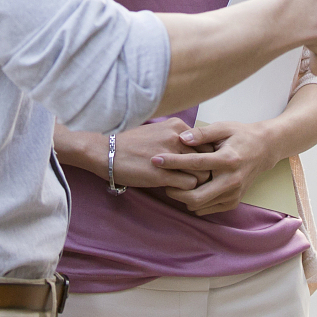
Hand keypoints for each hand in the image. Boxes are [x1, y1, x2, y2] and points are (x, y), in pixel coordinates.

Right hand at [56, 119, 199, 191]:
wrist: (106, 153)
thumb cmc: (132, 145)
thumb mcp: (159, 132)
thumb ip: (179, 139)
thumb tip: (199, 151)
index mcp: (178, 126)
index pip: (208, 143)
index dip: (207, 157)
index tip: (200, 166)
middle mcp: (177, 137)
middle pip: (209, 158)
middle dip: (205, 170)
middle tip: (196, 179)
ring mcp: (170, 155)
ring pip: (203, 173)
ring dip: (197, 182)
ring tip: (185, 185)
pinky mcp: (162, 174)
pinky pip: (189, 184)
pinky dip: (186, 190)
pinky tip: (174, 189)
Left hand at [150, 120, 277, 215]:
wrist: (265, 150)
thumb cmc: (241, 136)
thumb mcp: (224, 128)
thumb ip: (202, 133)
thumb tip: (181, 137)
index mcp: (228, 159)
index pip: (195, 163)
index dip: (172, 162)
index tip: (155, 159)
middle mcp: (232, 180)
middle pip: (195, 196)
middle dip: (174, 190)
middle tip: (163, 180)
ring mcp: (234, 194)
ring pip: (199, 205)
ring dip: (183, 196)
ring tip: (175, 182)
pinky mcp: (233, 202)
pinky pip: (207, 209)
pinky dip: (195, 201)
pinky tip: (190, 188)